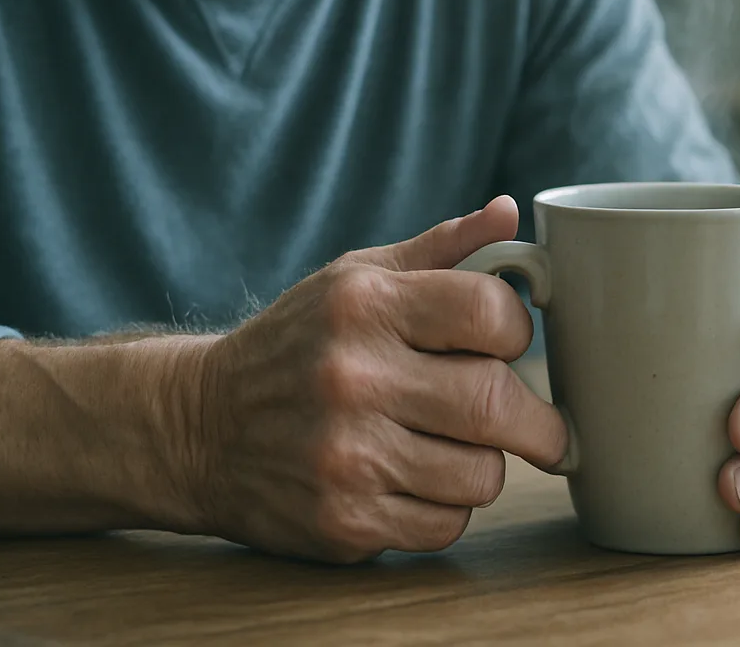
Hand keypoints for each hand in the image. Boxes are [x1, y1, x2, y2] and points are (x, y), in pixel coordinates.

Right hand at [185, 196, 567, 562]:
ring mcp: (345, 456)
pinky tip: (415, 482)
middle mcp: (353, 378)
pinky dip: (446, 508)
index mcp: (363, 306)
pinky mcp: (343, 522)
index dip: (517, 330)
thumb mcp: (355, 278)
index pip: (489, 311)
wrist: (199, 428)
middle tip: (540, 426)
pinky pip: (445, 524)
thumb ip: (439, 249)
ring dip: (485, 465)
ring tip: (454, 447)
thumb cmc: (298, 345)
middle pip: (496, 402)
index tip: (508, 345)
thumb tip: (510, 214)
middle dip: (536, 421)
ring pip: (481, 474)